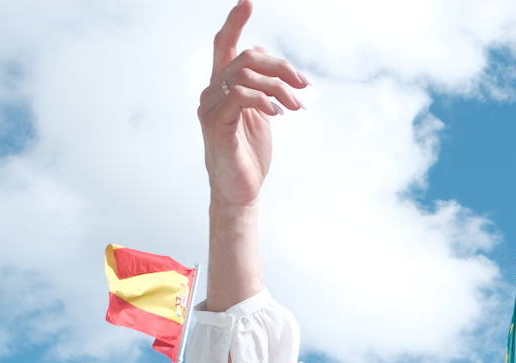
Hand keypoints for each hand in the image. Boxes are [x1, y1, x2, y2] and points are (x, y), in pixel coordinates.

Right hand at [199, 0, 307, 208]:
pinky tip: (279, 113)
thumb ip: (266, 90)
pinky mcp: (216, 124)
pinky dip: (265, 99)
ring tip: (296, 106)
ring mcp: (210, 107)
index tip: (248, 2)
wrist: (241, 191)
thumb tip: (285, 73)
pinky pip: (241, 96)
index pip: (225, 46)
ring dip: (280, 88)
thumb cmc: (250, 154)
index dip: (235, 23)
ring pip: (246, 75)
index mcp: (223, 86)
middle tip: (304, 85)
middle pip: (247, 57)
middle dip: (281, 67)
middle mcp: (211, 91)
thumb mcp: (263, 115)